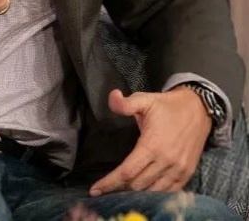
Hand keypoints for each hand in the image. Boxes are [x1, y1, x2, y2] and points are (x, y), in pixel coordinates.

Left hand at [90, 87, 211, 194]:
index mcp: (152, 145)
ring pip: (153, 192)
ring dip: (136, 195)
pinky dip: (154, 195)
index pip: (127, 171)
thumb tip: (112, 96)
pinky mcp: (186, 174)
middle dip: (119, 190)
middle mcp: (166, 162)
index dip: (110, 182)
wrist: (198, 109)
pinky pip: (169, 193)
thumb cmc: (166, 106)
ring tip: (120, 195)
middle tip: (104, 192)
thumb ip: (126, 103)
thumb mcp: (144, 99)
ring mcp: (178, 170)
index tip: (95, 190)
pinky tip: (143, 195)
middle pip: (138, 185)